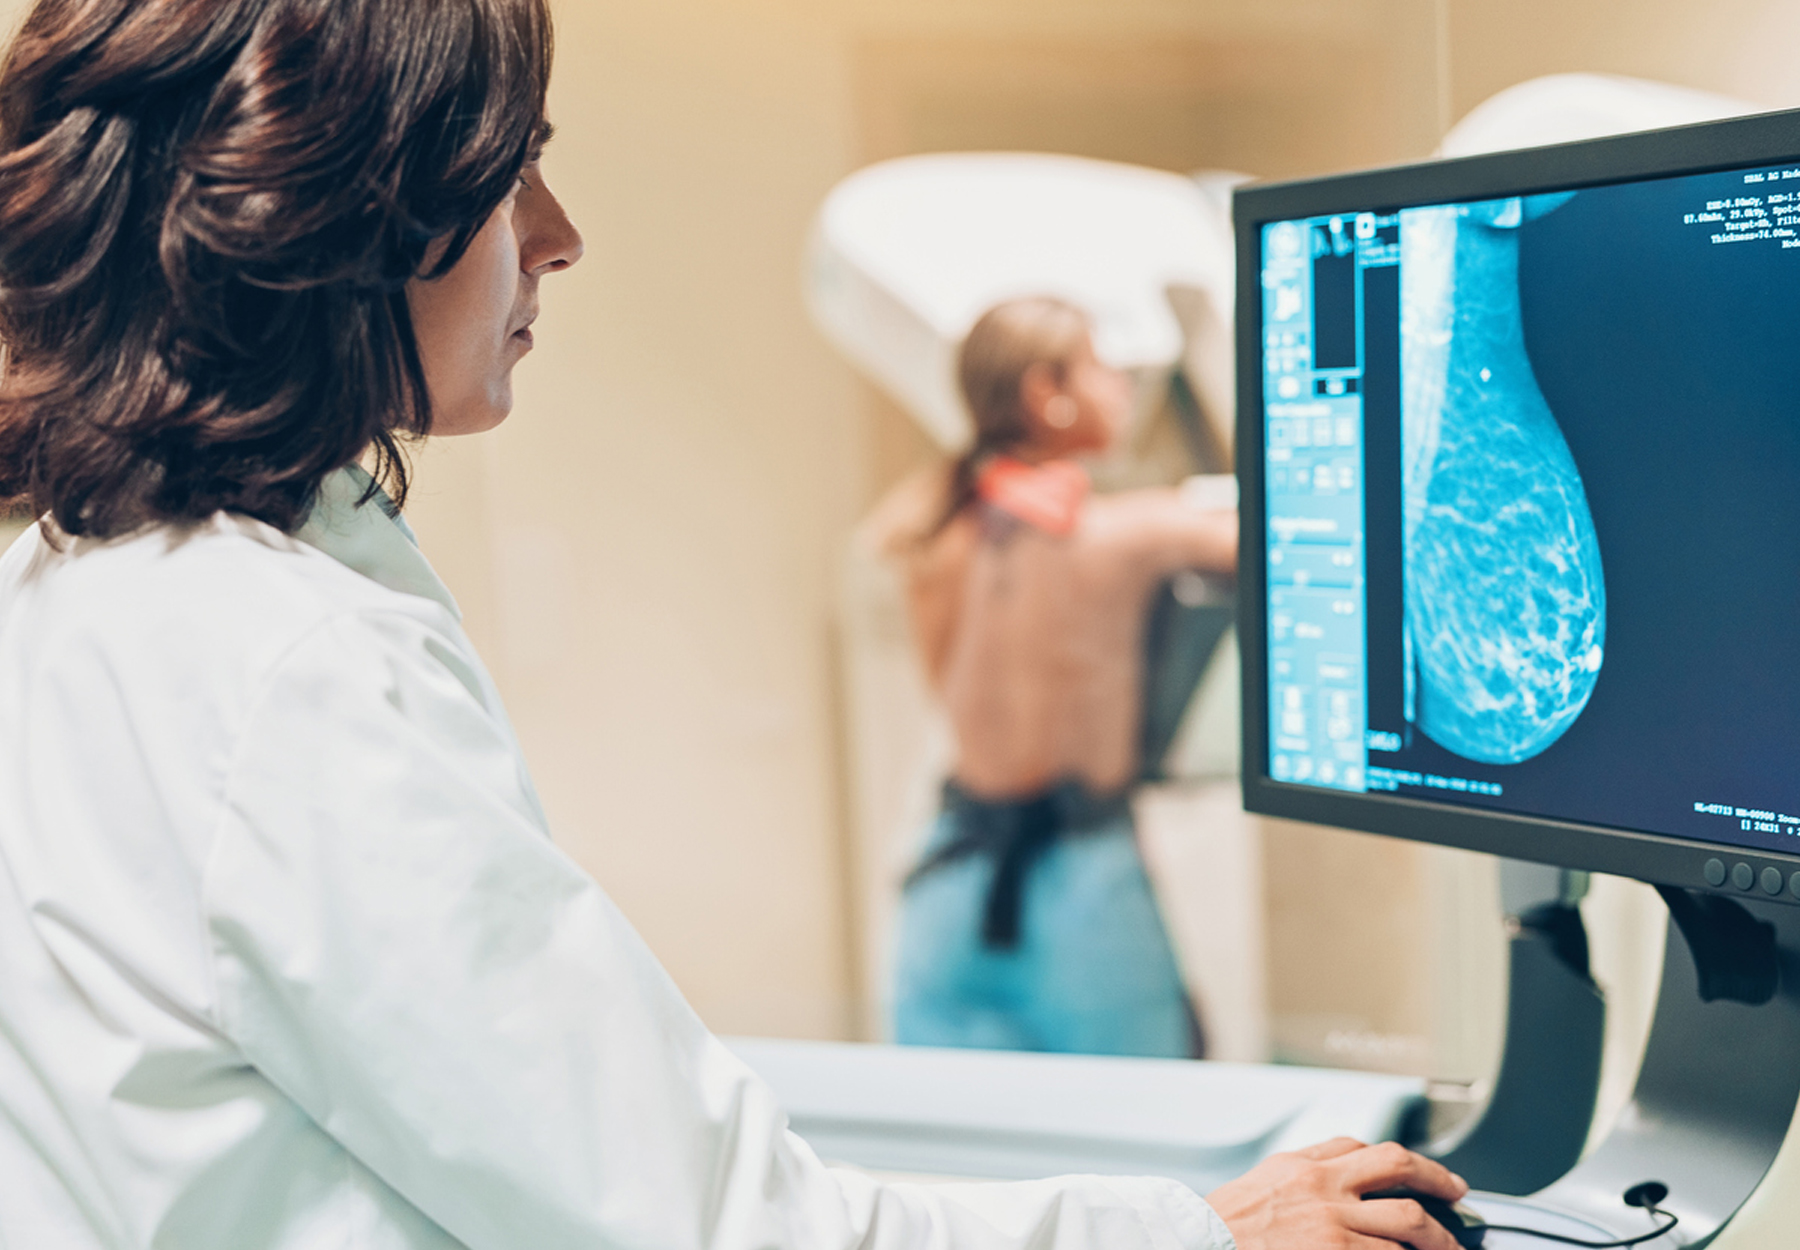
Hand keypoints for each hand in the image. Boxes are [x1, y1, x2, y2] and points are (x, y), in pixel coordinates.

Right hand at [1205, 1138, 1468, 1249]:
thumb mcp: (1258, 1186)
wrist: (1199, 1245)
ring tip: (1449, 1248)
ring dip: (1437, 1237)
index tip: (1416, 1172)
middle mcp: (1322, 1187)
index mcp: (1299, 1167)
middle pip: (1398, 1168)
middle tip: (1455, 1193)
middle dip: (1437, 1180)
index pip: (1358, 1147)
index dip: (1395, 1159)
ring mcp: (1333, 1223)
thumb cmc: (1222, 1229)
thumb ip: (1295, 1178)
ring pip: (1408, 1220)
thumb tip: (1327, 1179)